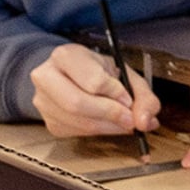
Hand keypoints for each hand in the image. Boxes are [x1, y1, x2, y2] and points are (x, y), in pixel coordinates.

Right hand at [31, 43, 157, 140]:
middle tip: (130, 119)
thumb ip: (142, 94)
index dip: (115, 93)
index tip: (128, 98)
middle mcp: (46, 77)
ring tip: (124, 121)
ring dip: (109, 127)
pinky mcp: (49, 122)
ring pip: (79, 122)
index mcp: (65, 56)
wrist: (70, 75)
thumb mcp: (123, 72)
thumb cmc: (98, 71)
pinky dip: (100, 132)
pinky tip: (108, 123)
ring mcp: (44, 101)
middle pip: (77, 104)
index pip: (91, 81)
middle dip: (110, 114)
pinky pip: (78, 133)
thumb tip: (146, 121)